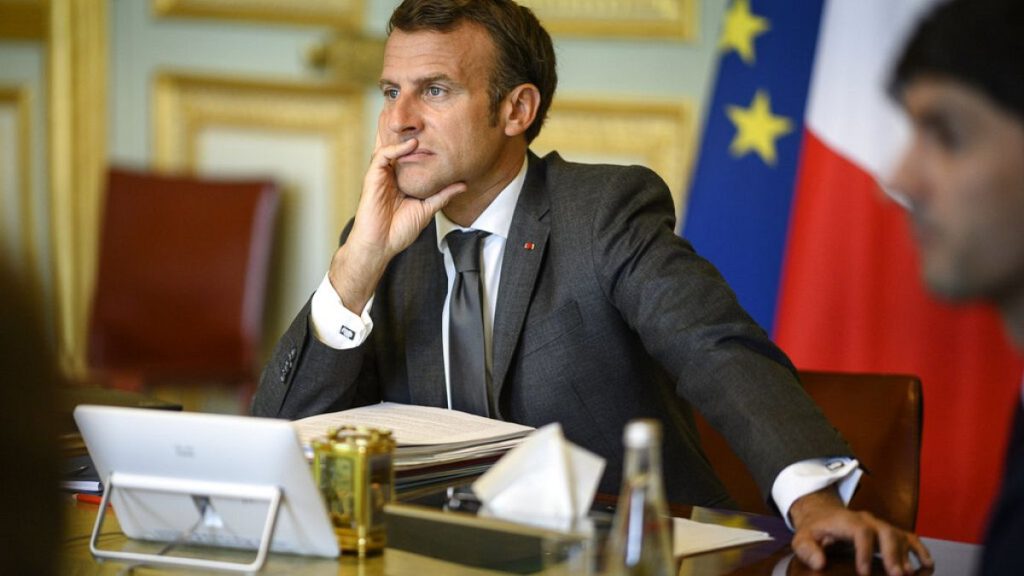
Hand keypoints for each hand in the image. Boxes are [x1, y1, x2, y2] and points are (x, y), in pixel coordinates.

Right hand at [329, 136, 465, 310]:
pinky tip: (411, 144)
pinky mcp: (372, 178)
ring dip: (401, 133)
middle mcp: (389, 173)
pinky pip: (382, 156)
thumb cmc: (399, 230)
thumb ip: (442, 195)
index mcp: (400, 179)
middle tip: (420, 111)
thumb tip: (463, 184)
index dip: (418, 140)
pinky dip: (396, 148)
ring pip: (388, 144)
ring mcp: (380, 174)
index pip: (408, 154)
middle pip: (396, 144)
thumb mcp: (427, 209)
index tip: (435, 128)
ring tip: (418, 121)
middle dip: (405, 128)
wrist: (381, 245)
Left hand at [789, 488, 933, 574]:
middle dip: (892, 554)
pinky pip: (910, 539)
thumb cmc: (814, 530)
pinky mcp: (890, 534)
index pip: (860, 531)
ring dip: (907, 555)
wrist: (823, 515)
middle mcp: (868, 521)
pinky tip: (927, 567)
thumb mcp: (802, 538)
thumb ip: (807, 550)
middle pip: (885, 532)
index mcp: (847, 521)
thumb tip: (820, 563)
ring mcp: (881, 526)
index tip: (864, 573)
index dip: (864, 551)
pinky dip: (920, 551)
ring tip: (910, 575)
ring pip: (899, 535)